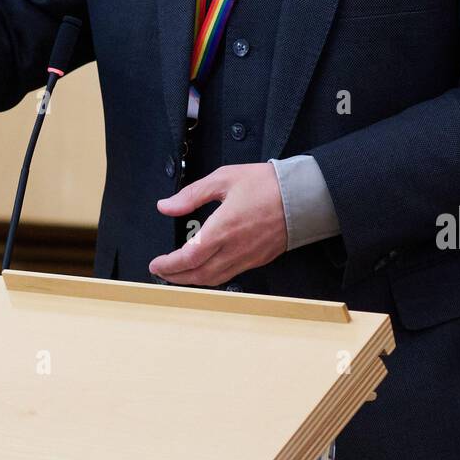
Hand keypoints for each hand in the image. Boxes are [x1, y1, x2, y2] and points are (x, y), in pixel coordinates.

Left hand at [152, 162, 286, 285]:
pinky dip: (212, 276)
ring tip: (179, 273)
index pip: (188, 256)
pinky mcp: (259, 259)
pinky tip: (206, 267)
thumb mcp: (224, 179)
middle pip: (199, 274)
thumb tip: (166, 205)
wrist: (304, 195)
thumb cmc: (267, 185)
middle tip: (162, 271)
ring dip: (193, 280)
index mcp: (224, 228)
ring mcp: (248, 257)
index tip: (156, 263)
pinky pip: (230, 275)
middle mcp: (235, 249)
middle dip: (176, 277)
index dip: (169, 265)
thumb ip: (192, 195)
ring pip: (214, 279)